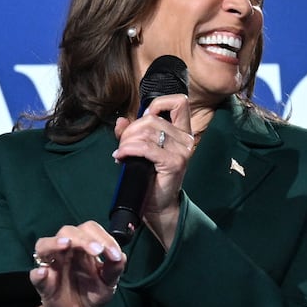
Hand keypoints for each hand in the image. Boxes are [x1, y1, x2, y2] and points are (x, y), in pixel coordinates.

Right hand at [29, 221, 125, 306]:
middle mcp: (66, 252)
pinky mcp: (43, 284)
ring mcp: (52, 266)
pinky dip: (38, 273)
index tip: (114, 254)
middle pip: (68, 231)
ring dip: (54, 243)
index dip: (102, 237)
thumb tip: (120, 256)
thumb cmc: (92, 293)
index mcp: (84, 248)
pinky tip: (45, 272)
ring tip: (66, 245)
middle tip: (97, 251)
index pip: (89, 230)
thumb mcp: (109, 282)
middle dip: (83, 238)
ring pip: (44, 245)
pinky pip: (35, 275)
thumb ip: (114, 269)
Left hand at [113, 93, 196, 248]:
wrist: (158, 204)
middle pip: (152, 118)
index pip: (179, 102)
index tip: (144, 117)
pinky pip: (145, 148)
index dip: (158, 103)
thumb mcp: (142, 150)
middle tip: (124, 144)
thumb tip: (120, 121)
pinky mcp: (174, 163)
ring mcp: (182, 151)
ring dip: (127, 141)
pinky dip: (128, 150)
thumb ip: (133, 133)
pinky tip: (121, 156)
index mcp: (183, 132)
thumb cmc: (151, 176)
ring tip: (122, 152)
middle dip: (131, 130)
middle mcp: (186, 139)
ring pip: (147, 131)